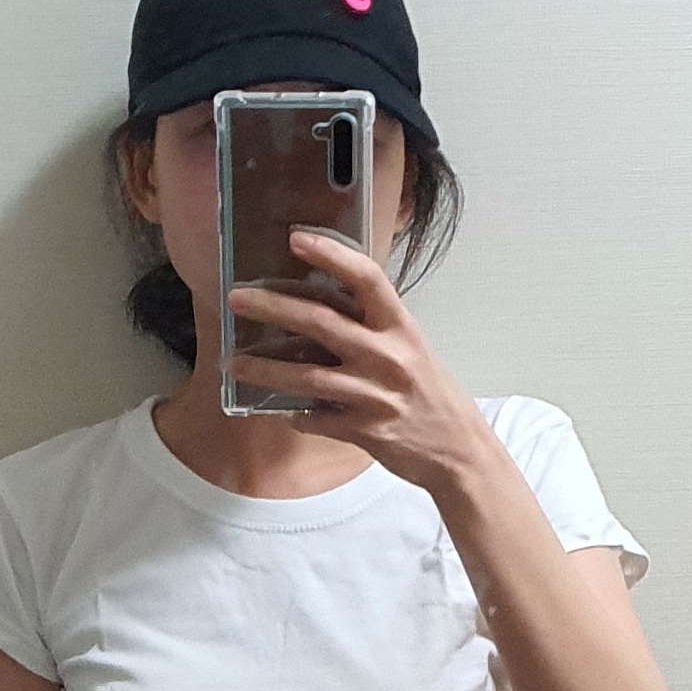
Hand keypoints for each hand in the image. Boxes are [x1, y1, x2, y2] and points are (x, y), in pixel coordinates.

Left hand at [227, 233, 485, 497]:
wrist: (458, 450)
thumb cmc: (431, 395)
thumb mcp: (411, 350)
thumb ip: (373, 329)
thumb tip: (323, 308)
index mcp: (401, 328)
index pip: (366, 279)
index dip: (331, 255)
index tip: (296, 240)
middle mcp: (387, 356)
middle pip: (320, 322)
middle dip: (272, 307)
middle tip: (237, 299)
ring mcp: (374, 395)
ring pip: (306, 377)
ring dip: (264, 369)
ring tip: (234, 364)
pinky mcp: (364, 431)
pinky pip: (316, 420)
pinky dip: (296, 416)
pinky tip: (285, 412)